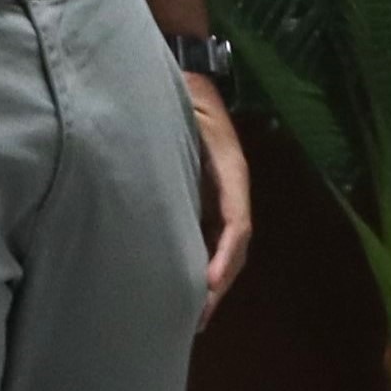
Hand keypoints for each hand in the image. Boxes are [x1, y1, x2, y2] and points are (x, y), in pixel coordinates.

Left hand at [182, 75, 254, 322]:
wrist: (183, 72)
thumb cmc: (179, 95)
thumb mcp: (176, 119)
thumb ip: (169, 153)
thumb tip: (152, 193)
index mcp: (231, 171)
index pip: (238, 226)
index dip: (223, 258)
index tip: (206, 288)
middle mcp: (231, 188)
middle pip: (234, 246)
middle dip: (218, 283)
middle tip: (196, 318)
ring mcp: (220, 194)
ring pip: (225, 246)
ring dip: (213, 281)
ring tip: (193, 315)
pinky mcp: (205, 196)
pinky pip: (210, 237)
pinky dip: (203, 264)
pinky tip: (186, 285)